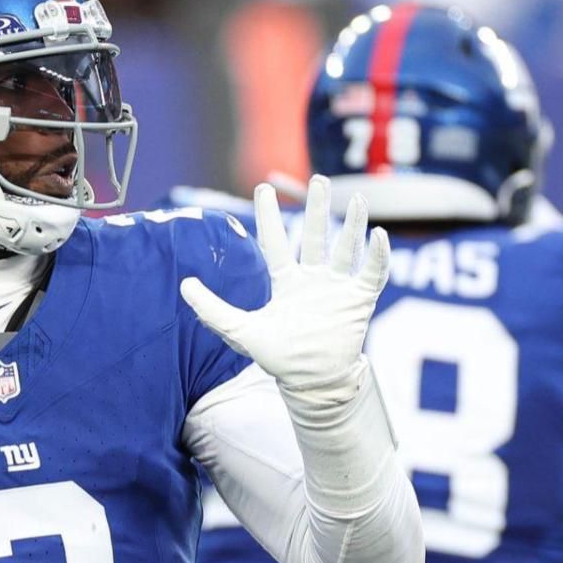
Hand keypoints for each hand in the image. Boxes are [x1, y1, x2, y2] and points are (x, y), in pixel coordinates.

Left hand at [180, 175, 390, 395]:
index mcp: (286, 283)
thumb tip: (184, 285)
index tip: (263, 188)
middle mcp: (313, 280)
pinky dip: (377, 255)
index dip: (269, 216)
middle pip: (315, 236)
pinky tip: (378, 234)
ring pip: (346, 248)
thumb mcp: (240, 331)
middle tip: (319, 179)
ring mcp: (337, 289)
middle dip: (318, 208)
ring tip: (360, 199)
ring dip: (354, 224)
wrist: (312, 382)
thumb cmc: (279, 358)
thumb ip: (212, 309)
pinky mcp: (358, 301)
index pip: (275, 242)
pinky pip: (371, 273)